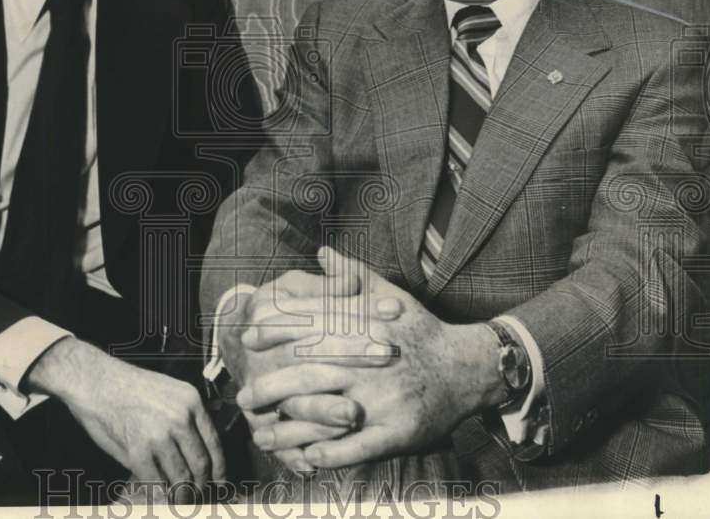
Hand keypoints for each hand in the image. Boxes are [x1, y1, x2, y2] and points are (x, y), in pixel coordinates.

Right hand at [27, 337, 223, 498]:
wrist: (95, 380)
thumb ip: (186, 418)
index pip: (214, 443)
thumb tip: (197, 454)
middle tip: (198, 496)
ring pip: (181, 478)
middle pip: (201, 464)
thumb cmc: (129, 387)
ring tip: (180, 500)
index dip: (219, 469)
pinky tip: (160, 496)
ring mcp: (160, 435)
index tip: (219, 482)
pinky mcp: (138, 451)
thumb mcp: (169, 391)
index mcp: (192, 401)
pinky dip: (159, 493)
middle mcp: (181, 418)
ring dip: (182, 495)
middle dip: (201, 486)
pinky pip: (156, 481)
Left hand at [238, 247, 503, 468]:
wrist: (467, 368)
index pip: (313, 325)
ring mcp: (385, 398)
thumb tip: (321, 252)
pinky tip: (305, 456)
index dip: (276, 330)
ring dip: (290, 426)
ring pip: (327, 411)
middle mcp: (373, 360)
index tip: (248, 336)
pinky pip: (358, 446)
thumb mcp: (390, 296)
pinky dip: (330, 452)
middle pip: (311, 371)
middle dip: (272, 384)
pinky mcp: (399, 430)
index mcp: (368, 325)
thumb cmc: (420, 330)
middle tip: (243, 394)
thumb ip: (352, 275)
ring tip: (261, 433)